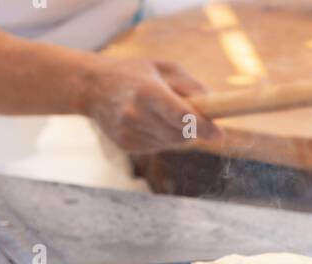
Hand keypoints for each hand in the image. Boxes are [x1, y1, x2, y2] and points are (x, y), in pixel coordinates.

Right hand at [82, 57, 221, 152]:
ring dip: (178, 133)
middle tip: (198, 118)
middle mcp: (136, 115)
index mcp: (147, 92)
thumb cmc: (135, 73)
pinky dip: (162, 137)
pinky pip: (157, 147)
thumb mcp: (164, 68)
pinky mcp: (125, 145)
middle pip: (179, 135)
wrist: (92, 86)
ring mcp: (128, 133)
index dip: (203, 127)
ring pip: (170, 143)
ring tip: (165, 113)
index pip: (181, 117)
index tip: (219, 134)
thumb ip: (191, 87)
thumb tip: (216, 106)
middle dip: (194, 130)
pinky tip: (150, 121)